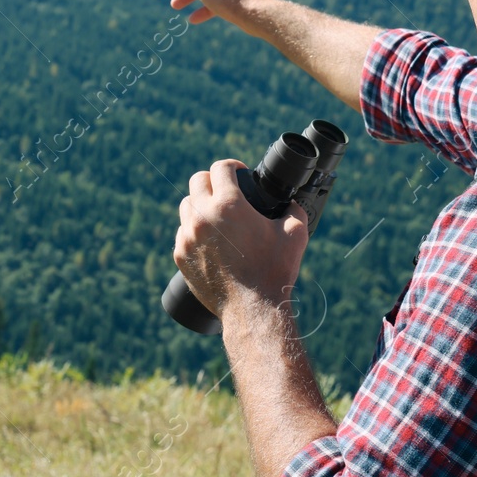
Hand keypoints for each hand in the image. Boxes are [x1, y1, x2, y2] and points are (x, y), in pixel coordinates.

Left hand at [174, 159, 308, 321]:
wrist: (252, 309)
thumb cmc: (274, 271)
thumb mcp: (295, 233)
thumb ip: (294, 209)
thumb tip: (291, 202)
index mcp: (229, 205)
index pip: (221, 167)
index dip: (233, 166)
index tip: (239, 173)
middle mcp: (203, 217)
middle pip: (197, 180)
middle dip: (213, 181)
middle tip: (226, 190)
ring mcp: (187, 237)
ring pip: (186, 206)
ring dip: (200, 204)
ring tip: (216, 215)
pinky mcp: (180, 256)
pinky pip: (182, 233)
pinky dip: (193, 231)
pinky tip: (209, 239)